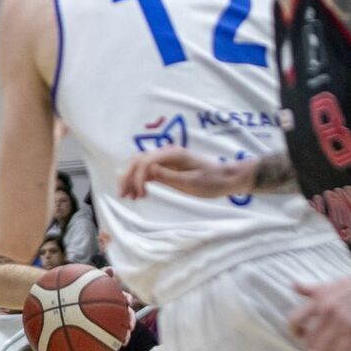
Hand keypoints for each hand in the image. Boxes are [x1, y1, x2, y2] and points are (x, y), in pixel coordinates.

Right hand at [119, 148, 251, 200]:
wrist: (226, 178)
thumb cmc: (212, 181)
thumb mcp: (192, 181)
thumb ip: (169, 176)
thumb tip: (148, 170)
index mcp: (173, 155)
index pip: (146, 162)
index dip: (138, 178)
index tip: (140, 196)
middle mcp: (167, 154)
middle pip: (138, 161)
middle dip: (128, 177)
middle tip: (123, 195)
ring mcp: (166, 160)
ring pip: (140, 166)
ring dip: (131, 180)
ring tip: (128, 197)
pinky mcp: (168, 168)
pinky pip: (148, 172)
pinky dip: (140, 182)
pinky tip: (137, 194)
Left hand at [289, 262, 350, 350]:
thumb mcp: (333, 284)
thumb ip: (313, 290)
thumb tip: (294, 285)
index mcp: (319, 298)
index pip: (294, 319)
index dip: (295, 332)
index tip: (301, 335)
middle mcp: (327, 310)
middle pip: (310, 342)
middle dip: (316, 347)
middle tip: (326, 344)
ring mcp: (342, 320)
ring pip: (324, 350)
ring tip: (338, 347)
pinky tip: (350, 347)